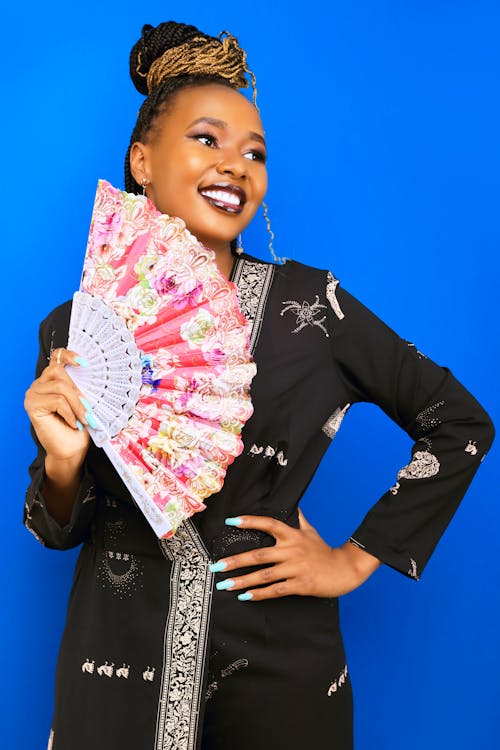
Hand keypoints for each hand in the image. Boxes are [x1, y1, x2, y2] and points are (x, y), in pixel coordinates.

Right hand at [24, 347, 90, 462]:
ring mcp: (33, 393)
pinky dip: (69, 413)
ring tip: (83, 419)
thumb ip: (81, 385)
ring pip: (60, 387)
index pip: (57, 357)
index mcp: (52, 379)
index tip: (85, 363)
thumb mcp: (83, 401)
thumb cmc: (78, 426)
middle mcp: (40, 383)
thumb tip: (91, 372)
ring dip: (76, 405)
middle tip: (88, 410)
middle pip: (60, 372)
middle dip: (78, 392)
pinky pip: (57, 401)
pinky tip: (72, 423)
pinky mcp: (32, 405)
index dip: (69, 354)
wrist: (71, 449)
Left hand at [210, 510, 380, 600]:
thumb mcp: (311, 531)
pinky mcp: (300, 585)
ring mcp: (295, 568)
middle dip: (235, 561)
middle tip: (216, 565)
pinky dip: (259, 594)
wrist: (344, 570)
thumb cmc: (324, 551)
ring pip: (263, 575)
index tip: (231, 521)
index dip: (250, 521)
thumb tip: (293, 504)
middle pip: (258, 555)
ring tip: (225, 585)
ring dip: (242, 581)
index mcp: (292, 535)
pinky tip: (245, 596)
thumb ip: (299, 519)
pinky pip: (275, 590)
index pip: (268, 524)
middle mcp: (292, 550)